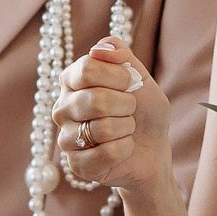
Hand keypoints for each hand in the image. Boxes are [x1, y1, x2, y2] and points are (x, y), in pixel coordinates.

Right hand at [52, 37, 172, 200]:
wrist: (154, 147)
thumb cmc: (143, 110)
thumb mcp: (139, 76)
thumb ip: (120, 54)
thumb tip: (99, 49)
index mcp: (71, 81)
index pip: (87, 68)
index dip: (119, 76)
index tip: (130, 83)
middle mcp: (62, 108)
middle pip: (95, 100)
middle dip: (126, 105)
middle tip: (129, 110)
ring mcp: (66, 139)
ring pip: (102, 128)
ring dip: (126, 128)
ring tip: (125, 129)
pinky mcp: (76, 166)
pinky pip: (107, 153)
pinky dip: (125, 149)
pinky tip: (123, 149)